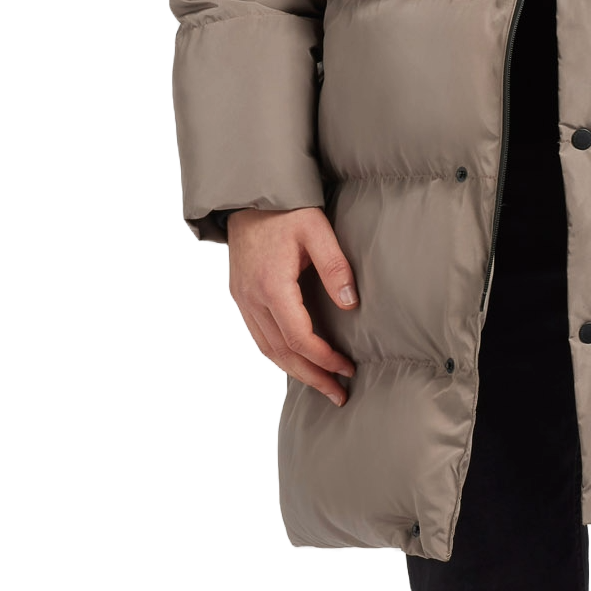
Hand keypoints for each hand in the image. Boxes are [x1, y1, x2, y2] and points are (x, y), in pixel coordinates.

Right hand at [226, 207, 357, 404]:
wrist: (248, 196)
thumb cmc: (286, 210)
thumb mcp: (317, 229)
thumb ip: (335, 266)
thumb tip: (350, 303)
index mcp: (272, 285)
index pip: (298, 337)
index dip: (324, 358)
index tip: (347, 368)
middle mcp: (252, 298)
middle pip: (281, 352)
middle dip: (312, 376)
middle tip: (338, 394)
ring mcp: (242, 299)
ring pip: (267, 349)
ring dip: (295, 371)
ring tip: (322, 385)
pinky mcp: (240, 297)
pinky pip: (258, 336)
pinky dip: (279, 354)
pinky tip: (297, 361)